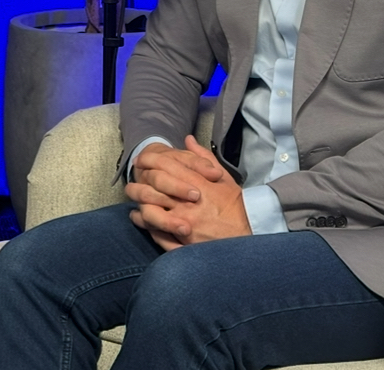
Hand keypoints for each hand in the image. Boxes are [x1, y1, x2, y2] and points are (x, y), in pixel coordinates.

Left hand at [126, 136, 250, 247]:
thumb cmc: (237, 205)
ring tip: (135, 202)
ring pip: (149, 212)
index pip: (164, 167)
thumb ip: (202, 158)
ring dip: (139, 205)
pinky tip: (141, 219)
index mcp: (196, 185)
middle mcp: (186, 204)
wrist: (251, 234)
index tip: (141, 160)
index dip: (149, 161)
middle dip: (138, 182)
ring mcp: (183, 224)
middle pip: (151, 188)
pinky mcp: (183, 244)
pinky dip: (146, 226)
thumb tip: (188, 140)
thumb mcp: (223, 178)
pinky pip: (156, 234)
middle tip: (133, 179)